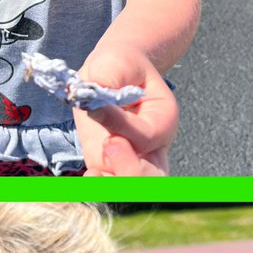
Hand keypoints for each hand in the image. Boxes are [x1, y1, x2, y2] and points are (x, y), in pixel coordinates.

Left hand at [73, 44, 176, 174]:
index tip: (97, 110)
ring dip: (113, 185)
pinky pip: (109, 187)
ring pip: (134, 189)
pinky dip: (100, 187)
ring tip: (94, 173)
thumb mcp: (114, 63)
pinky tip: (89, 177)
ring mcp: (131, 158)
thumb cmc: (117, 65)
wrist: (111, 71)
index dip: (121, 127)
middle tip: (108, 145)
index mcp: (162, 118)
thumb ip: (108, 80)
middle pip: (153, 177)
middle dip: (129, 170)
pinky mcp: (108, 163)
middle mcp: (153, 145)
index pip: (146, 136)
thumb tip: (93, 101)